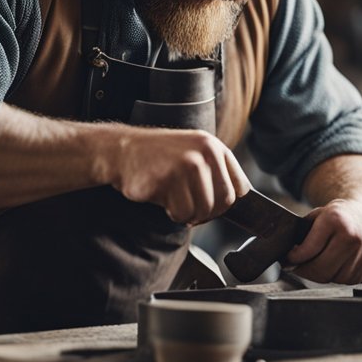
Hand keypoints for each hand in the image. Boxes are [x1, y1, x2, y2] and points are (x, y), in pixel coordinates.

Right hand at [110, 127, 249, 224]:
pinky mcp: (168, 179)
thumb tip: (237, 200)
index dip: (226, 203)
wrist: (121, 150)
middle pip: (224, 202)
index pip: (240, 187)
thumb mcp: (193, 152)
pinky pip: (182, 213)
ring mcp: (187, 165)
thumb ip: (215, 171)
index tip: (211, 206)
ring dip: (188, 214)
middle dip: (207, 213)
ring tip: (173, 201)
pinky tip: (162, 200)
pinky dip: (173, 214)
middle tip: (190, 210)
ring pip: (203, 210)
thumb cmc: (159, 157)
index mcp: (214, 146)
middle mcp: (205, 153)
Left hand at [283, 198, 361, 283]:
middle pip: (324, 271)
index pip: (308, 252)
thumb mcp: (317, 217)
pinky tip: (348, 265)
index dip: (294, 260)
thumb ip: (303, 236)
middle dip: (309, 272)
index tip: (290, 261)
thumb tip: (289, 262)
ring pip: (342, 280)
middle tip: (305, 268)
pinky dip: (352, 278)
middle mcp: (356, 234)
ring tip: (329, 265)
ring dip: (332, 276)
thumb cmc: (338, 217)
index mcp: (336, 219)